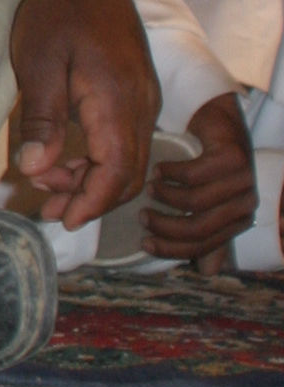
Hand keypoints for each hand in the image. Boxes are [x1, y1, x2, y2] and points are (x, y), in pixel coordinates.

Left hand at [11, 0, 159, 230]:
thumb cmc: (57, 12)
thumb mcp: (38, 63)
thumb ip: (42, 120)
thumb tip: (36, 168)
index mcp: (119, 100)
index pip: (118, 170)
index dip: (93, 202)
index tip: (65, 220)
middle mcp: (141, 104)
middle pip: (130, 172)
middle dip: (92, 198)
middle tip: (50, 209)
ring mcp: (143, 96)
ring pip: (129, 156)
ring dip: (94, 178)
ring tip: (50, 186)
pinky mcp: (136, 89)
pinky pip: (127, 137)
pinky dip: (100, 156)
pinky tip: (67, 157)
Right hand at [142, 90, 255, 265]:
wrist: (216, 115)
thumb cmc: (206, 157)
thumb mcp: (205, 198)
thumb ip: (206, 232)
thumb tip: (207, 271)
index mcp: (239, 220)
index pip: (204, 247)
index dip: (172, 249)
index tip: (143, 243)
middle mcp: (245, 204)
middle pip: (200, 228)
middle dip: (165, 226)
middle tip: (142, 215)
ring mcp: (243, 180)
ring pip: (196, 203)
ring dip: (166, 197)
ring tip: (150, 188)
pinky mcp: (234, 157)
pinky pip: (197, 175)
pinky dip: (173, 174)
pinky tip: (160, 168)